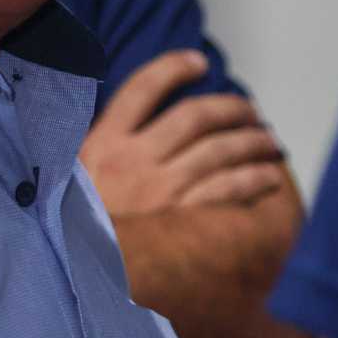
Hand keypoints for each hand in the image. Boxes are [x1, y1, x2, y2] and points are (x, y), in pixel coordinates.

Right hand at [79, 49, 284, 216]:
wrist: (69, 274)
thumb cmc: (70, 230)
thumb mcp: (68, 179)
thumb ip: (98, 150)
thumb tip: (130, 126)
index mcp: (103, 143)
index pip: (143, 88)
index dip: (174, 68)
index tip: (199, 62)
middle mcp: (134, 161)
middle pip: (195, 117)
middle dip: (231, 108)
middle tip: (250, 111)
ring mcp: (160, 193)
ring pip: (219, 151)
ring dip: (252, 141)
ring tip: (269, 140)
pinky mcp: (180, 224)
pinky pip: (229, 191)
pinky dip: (254, 179)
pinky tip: (269, 177)